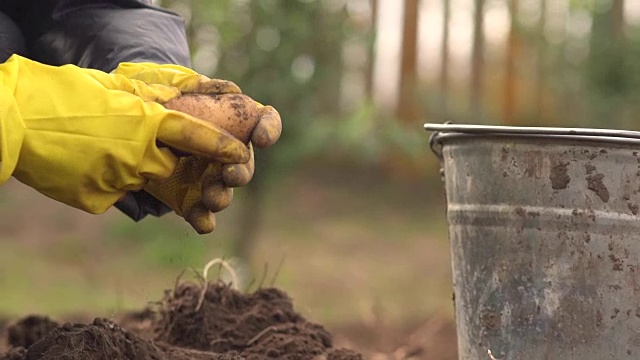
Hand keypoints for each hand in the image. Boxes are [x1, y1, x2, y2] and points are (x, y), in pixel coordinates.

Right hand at [0, 54, 247, 212]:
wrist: (11, 122)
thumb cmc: (60, 95)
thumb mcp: (110, 88)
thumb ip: (146, 100)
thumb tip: (172, 105)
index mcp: (144, 122)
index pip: (195, 135)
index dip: (220, 146)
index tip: (239, 154)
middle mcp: (138, 155)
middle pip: (171, 167)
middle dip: (169, 164)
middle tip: (148, 153)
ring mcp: (118, 181)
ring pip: (142, 181)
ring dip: (131, 170)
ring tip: (101, 151)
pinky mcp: (98, 200)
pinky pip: (115, 193)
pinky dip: (105, 180)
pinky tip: (82, 163)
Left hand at [114, 63, 281, 232]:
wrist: (131, 124)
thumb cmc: (161, 99)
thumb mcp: (173, 82)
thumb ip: (199, 85)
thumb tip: (230, 91)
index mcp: (233, 121)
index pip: (265, 120)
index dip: (269, 128)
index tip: (261, 137)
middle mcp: (226, 152)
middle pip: (246, 165)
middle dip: (242, 173)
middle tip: (231, 175)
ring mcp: (208, 176)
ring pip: (224, 191)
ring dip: (222, 196)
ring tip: (212, 197)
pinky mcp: (187, 197)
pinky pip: (200, 212)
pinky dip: (204, 219)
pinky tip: (203, 223)